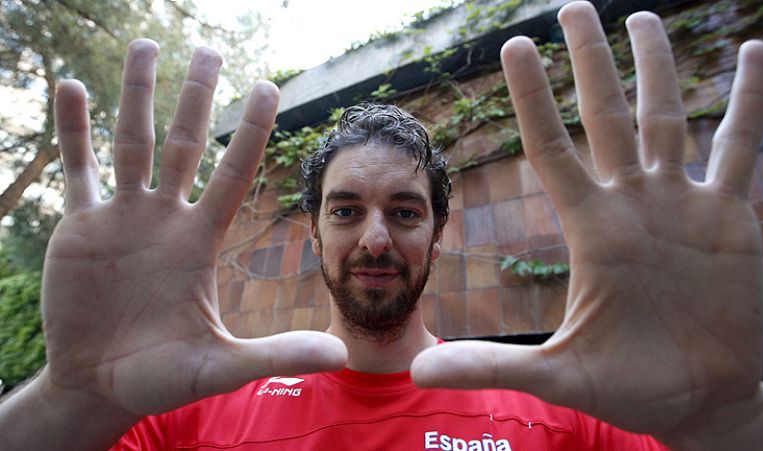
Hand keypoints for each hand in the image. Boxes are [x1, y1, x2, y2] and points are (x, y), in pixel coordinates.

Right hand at [42, 40, 344, 416]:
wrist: (101, 386)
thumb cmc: (163, 377)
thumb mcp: (221, 365)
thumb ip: (276, 353)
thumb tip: (341, 355)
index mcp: (201, 240)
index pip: (233, 173)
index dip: (251, 130)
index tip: (269, 85)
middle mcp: (166, 219)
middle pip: (187, 144)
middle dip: (197, 97)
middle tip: (210, 48)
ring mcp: (123, 218)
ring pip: (132, 142)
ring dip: (136, 95)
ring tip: (144, 44)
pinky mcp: (80, 227)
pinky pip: (78, 168)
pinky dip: (73, 130)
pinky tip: (73, 87)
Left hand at [412, 1, 762, 440]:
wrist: (698, 401)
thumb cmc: (628, 386)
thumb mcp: (557, 374)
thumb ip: (490, 365)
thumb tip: (415, 371)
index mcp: (591, 228)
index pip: (553, 147)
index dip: (534, 98)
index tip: (513, 47)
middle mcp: (632, 204)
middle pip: (607, 116)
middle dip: (592, 62)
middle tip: (574, 8)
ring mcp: (681, 204)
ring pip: (667, 118)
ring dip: (658, 67)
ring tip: (643, 18)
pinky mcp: (728, 218)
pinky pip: (738, 147)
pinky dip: (747, 102)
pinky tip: (753, 54)